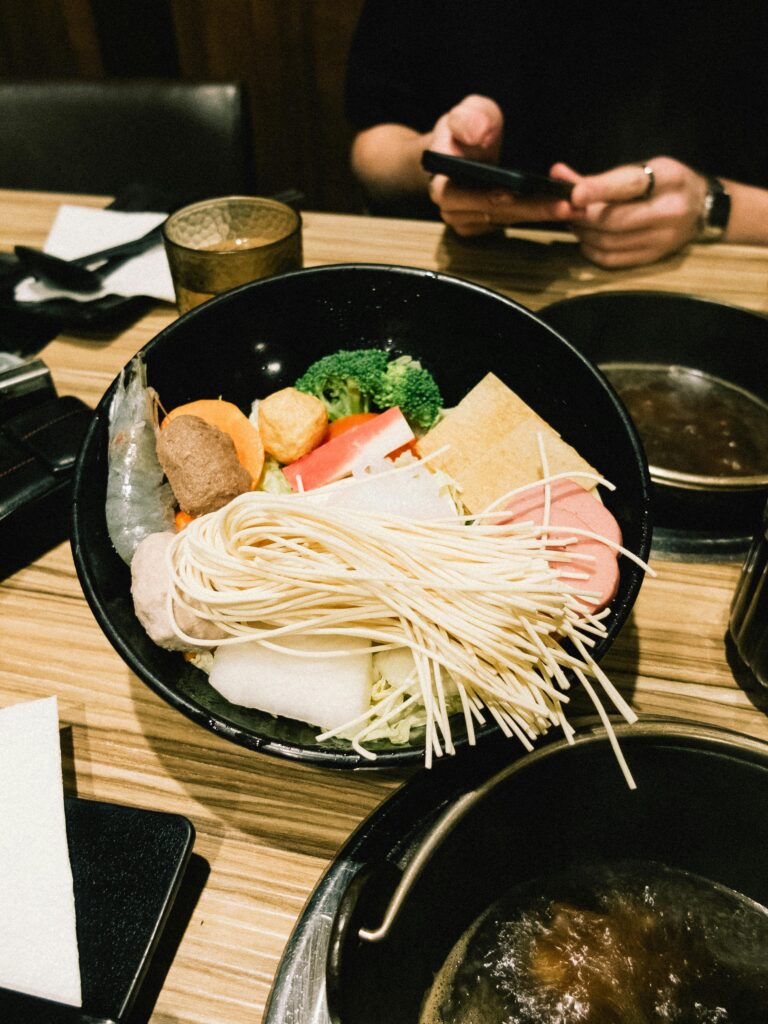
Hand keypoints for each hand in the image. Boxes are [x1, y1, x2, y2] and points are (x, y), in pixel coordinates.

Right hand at [426, 95, 572, 235]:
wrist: (463, 146)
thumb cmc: (466, 128)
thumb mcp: (467, 111)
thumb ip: (468, 118)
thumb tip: (476, 134)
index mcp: (440, 181)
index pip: (461, 195)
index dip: (488, 195)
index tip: (516, 192)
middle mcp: (451, 208)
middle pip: (492, 212)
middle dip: (530, 209)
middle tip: (564, 205)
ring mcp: (467, 220)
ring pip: (506, 220)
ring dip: (539, 215)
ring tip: (572, 208)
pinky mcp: (483, 225)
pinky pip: (511, 222)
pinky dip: (535, 215)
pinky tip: (560, 208)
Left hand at [552, 157, 708, 266]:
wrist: (705, 208)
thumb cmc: (666, 184)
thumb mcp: (643, 169)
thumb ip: (601, 176)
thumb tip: (557, 175)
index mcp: (668, 180)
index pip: (629, 185)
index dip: (598, 190)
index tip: (573, 194)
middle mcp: (669, 212)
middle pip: (613, 220)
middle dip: (582, 216)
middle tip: (566, 209)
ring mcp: (663, 239)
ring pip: (609, 242)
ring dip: (584, 233)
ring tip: (575, 221)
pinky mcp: (654, 258)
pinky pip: (613, 260)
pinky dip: (593, 250)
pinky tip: (587, 240)